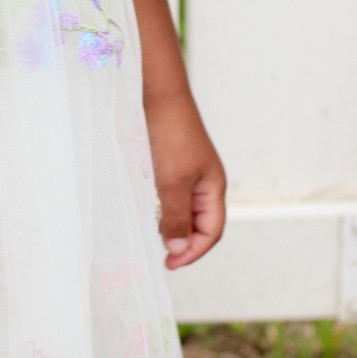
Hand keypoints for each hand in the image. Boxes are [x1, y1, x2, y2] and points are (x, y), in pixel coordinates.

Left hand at [146, 94, 225, 270]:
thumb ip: (176, 217)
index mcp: (213, 187)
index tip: (168, 263)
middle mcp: (203, 182)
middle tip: (157, 256)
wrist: (155, 94)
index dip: (193, 251)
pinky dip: (157, 209)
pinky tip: (143, 212)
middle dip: (182, 242)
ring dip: (168, 226)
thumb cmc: (170, 136)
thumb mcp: (173, 182)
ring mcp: (186, 172)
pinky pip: (167, 195)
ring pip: (181, 210)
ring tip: (149, 237)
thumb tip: (179, 248)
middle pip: (198, 223)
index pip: (212, 231)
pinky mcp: (168, 163)